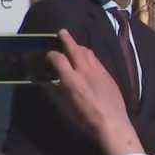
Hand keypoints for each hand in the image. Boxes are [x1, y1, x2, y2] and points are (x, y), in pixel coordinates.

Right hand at [47, 29, 138, 154]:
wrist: (112, 122)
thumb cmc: (84, 117)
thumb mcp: (64, 106)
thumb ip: (52, 90)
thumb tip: (42, 81)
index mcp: (71, 78)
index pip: (58, 58)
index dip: (50, 54)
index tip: (47, 55)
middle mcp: (85, 70)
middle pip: (75, 48)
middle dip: (67, 39)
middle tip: (61, 32)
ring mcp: (99, 71)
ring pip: (88, 52)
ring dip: (79, 46)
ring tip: (73, 45)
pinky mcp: (108, 74)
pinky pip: (97, 60)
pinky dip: (89, 56)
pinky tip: (87, 60)